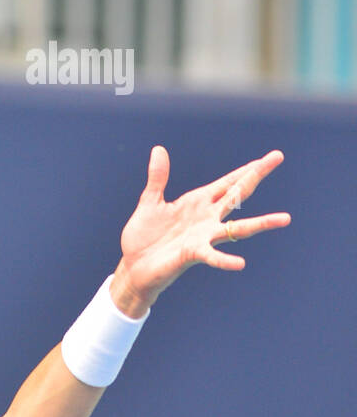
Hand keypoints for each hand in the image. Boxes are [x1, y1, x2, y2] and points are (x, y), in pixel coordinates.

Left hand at [111, 146, 290, 315]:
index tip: (270, 157)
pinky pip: (212, 256)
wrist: (132, 267)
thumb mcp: (150, 202)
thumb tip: (159, 150)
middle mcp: (206, 218)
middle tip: (279, 156)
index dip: (247, 169)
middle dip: (256, 175)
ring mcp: (203, 236)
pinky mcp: (192, 254)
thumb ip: (158, 178)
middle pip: (237, 194)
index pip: (228, 182)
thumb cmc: (143, 237)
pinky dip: (224, 260)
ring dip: (261, 223)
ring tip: (285, 219)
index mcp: (198, 202)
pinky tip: (240, 263)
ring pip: (237, 228)